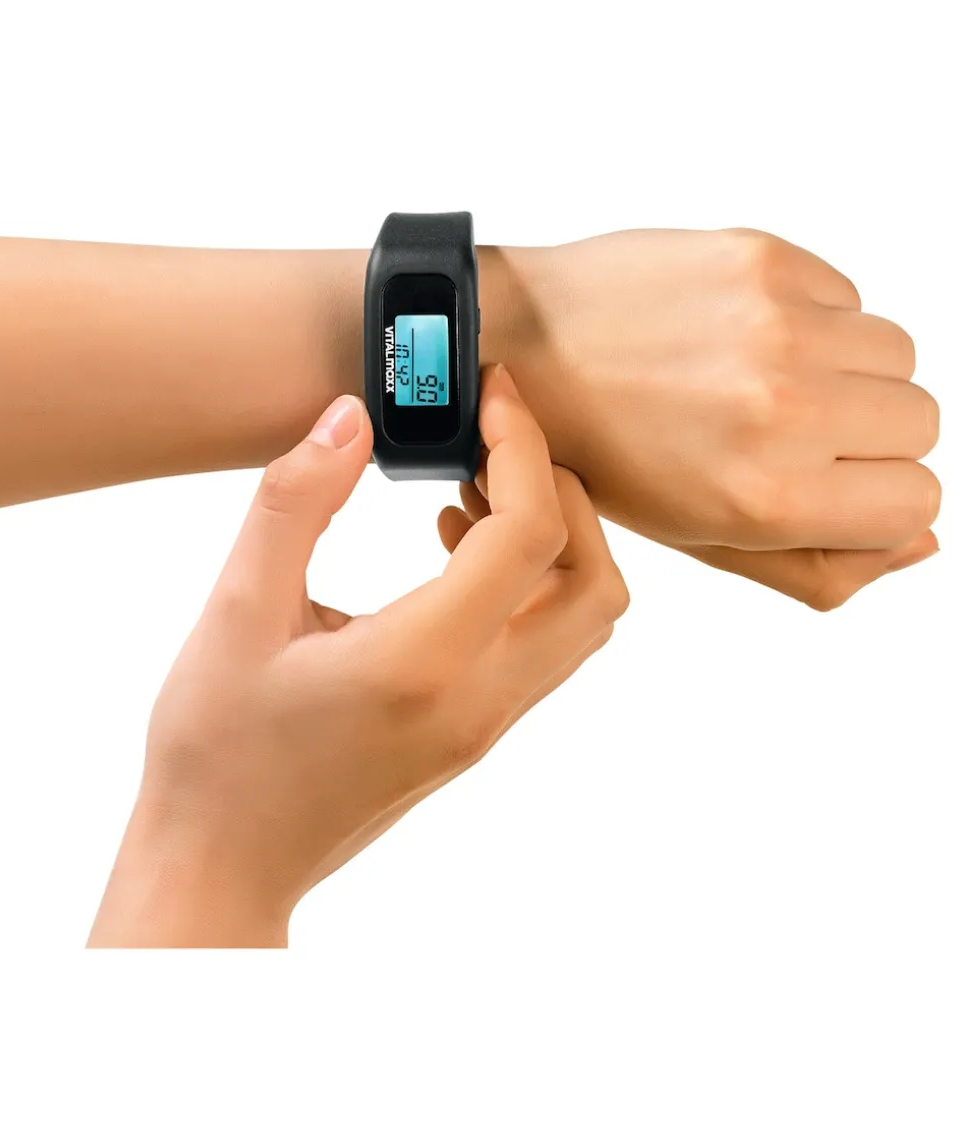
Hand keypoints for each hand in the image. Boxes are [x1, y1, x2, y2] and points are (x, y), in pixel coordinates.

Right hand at [88, 367, 627, 946]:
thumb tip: (352, 418)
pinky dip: (527, 583)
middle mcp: (477, 700)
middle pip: (596, 583)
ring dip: (553, 541)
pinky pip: (542, 645)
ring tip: (466, 490)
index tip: (491, 395)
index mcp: (421, 664)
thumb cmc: (215, 752)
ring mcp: (484, 725)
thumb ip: (296, 504)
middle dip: (564, 493)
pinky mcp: (473, 732)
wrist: (223, 866)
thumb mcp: (235, 614)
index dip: (523, 447)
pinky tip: (445, 548)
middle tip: (493, 443)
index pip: (531, 536)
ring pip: (582, 620)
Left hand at [501, 228, 939, 608]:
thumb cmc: (602, 454)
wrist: (520, 347)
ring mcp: (778, 326)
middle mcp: (785, 409)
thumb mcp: (697, 538)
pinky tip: (739, 334)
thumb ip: (815, 564)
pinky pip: (848, 295)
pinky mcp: (764, 259)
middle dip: (867, 436)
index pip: (916, 502)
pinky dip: (814, 319)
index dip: (873, 499)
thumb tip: (921, 544)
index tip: (822, 484)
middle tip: (784, 432)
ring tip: (760, 381)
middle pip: (921, 423)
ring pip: (896, 354)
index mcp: (767, 496)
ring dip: (847, 372)